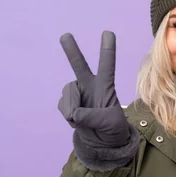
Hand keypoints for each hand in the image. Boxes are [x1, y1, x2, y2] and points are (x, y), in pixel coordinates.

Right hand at [58, 31, 130, 147]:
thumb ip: (93, 117)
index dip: (107, 49)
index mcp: (105, 86)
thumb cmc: (113, 129)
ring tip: (79, 119)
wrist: (102, 142)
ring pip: (68, 92)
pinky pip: (62, 105)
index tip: (108, 33)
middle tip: (65, 36)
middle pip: (79, 66)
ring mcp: (78, 94)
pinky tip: (76, 121)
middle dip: (72, 51)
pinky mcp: (69, 104)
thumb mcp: (110, 123)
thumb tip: (74, 113)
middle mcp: (90, 85)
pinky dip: (68, 115)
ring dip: (72, 105)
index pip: (107, 65)